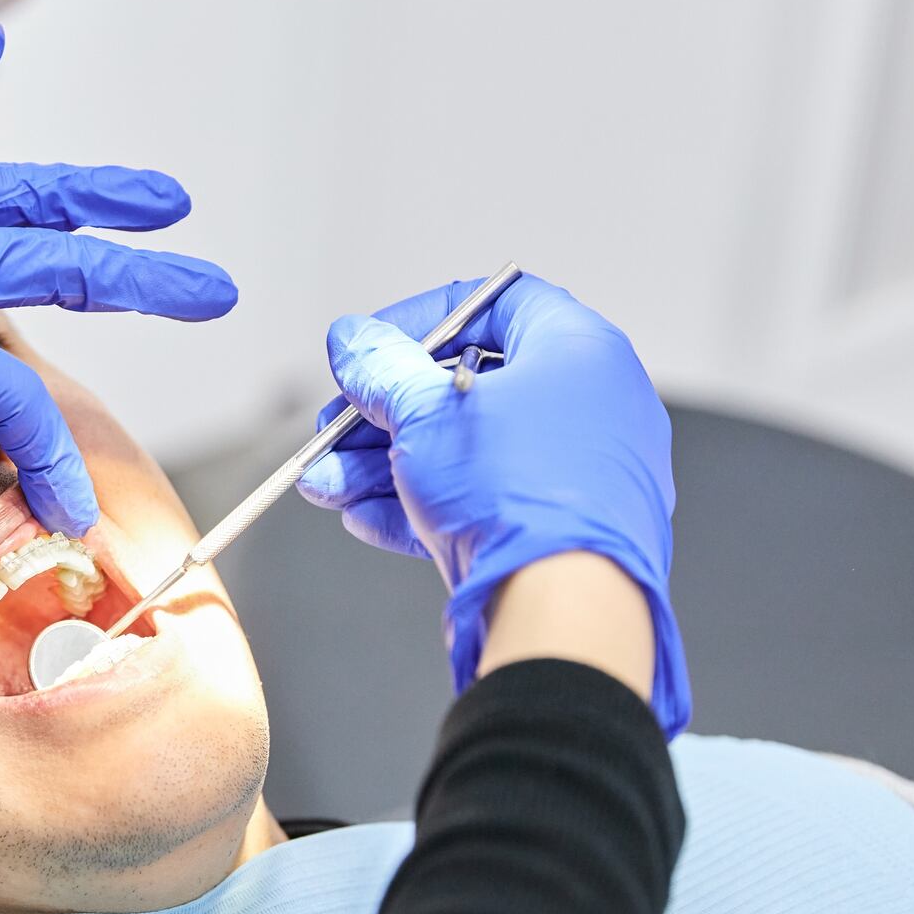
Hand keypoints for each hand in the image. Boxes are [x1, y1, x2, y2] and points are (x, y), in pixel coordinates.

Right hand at [296, 274, 689, 734]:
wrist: (563, 610)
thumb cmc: (516, 494)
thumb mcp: (424, 413)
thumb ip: (381, 369)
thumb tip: (355, 342)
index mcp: (578, 352)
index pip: (497, 303)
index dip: (421, 318)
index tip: (370, 347)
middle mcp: (587, 407)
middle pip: (467, 388)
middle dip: (383, 412)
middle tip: (333, 427)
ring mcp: (575, 475)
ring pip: (464, 453)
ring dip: (384, 465)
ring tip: (325, 484)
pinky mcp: (556, 532)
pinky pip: (482, 503)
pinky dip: (420, 504)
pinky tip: (362, 515)